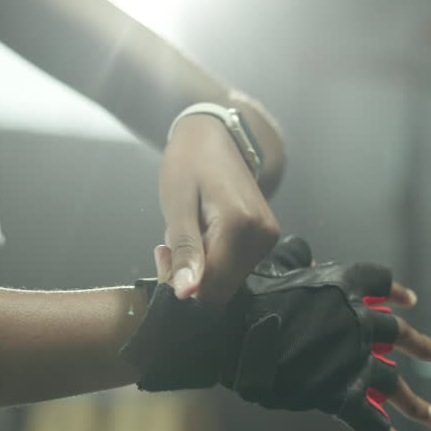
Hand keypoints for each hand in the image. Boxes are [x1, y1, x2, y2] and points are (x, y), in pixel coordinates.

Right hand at [148, 237, 430, 430]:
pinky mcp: (340, 393)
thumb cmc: (245, 294)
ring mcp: (353, 358)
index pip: (381, 282)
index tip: (408, 302)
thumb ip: (295, 257)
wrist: (230, 330)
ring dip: (417, 404)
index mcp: (344, 284)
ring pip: (393, 384)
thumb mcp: (274, 264)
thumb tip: (304, 252)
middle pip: (399, 333)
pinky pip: (370, 422)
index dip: (395, 293)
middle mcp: (359, 319)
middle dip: (422, 346)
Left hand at [159, 114, 278, 303]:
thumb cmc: (188, 163)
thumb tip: (185, 294)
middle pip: (221, 288)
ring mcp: (267, 238)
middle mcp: (263, 236)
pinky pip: (234, 267)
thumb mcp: (177, 206)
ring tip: (185, 235)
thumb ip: (184, 252)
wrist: (212, 136)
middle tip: (168, 247)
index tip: (162, 255)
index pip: (211, 286)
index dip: (181, 282)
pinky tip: (199, 236)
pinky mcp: (265, 238)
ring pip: (227, 281)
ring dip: (199, 269)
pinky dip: (212, 260)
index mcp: (241, 225)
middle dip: (190, 278)